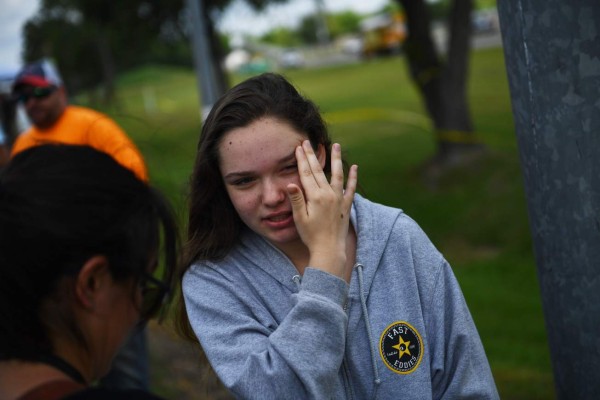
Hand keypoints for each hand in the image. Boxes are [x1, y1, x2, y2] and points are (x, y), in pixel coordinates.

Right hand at [286, 140, 357, 277]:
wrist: (329, 249)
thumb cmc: (311, 236)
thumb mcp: (300, 218)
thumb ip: (297, 200)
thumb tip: (290, 184)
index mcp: (315, 197)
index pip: (306, 174)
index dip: (302, 160)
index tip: (298, 147)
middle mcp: (328, 195)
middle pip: (319, 171)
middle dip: (312, 155)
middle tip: (308, 142)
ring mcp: (339, 199)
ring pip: (337, 174)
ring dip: (336, 159)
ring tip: (335, 145)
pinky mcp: (346, 205)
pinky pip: (351, 188)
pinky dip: (353, 177)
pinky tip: (355, 167)